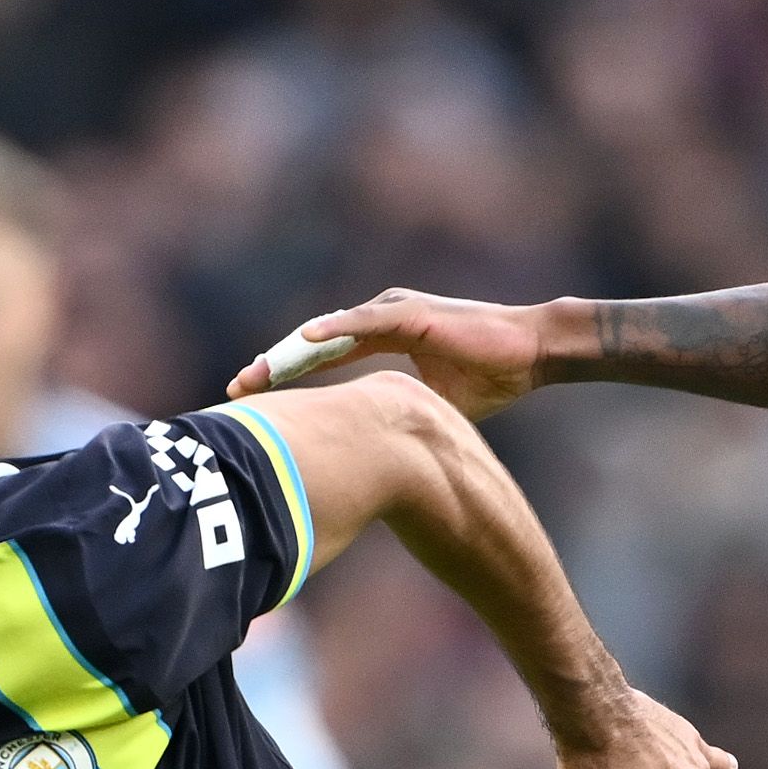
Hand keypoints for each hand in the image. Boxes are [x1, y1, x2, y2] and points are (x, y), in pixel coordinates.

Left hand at [231, 291, 551, 419]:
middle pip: (316, 344)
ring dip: (293, 351)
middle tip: (239, 388)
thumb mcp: (428, 405)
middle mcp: (382, 318)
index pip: (324, 359)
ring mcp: (395, 312)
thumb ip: (395, 416)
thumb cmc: (487, 380)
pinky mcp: (412, 314)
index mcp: (383, 338)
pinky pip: (365, 322)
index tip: (253, 397)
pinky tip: (304, 341)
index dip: (288, 377)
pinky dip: (333, 330)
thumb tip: (370, 456)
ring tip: (259, 371)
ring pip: (331, 332)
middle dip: (277, 366)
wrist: (529, 355)